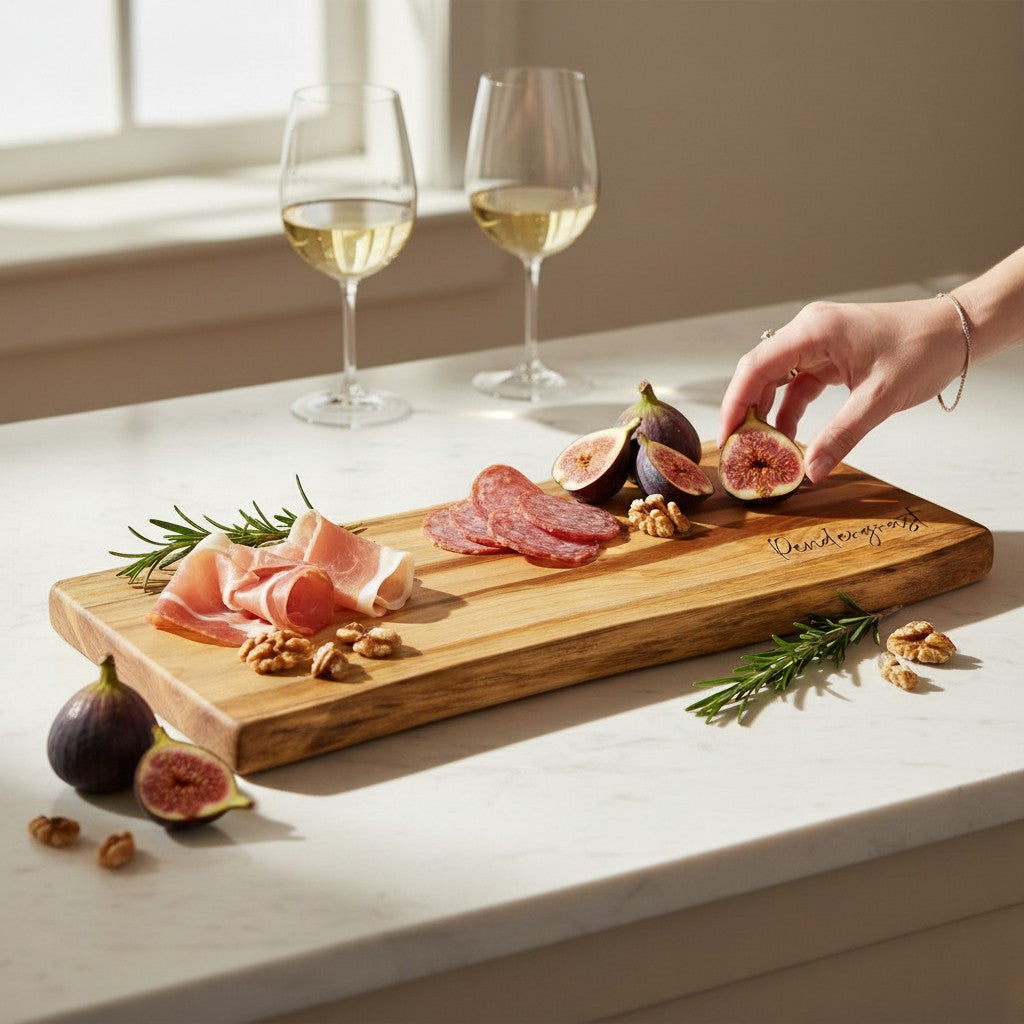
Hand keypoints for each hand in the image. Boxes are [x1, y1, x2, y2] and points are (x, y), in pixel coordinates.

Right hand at [718, 297, 967, 481]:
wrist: (959, 331)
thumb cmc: (924, 349)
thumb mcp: (880, 399)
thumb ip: (841, 436)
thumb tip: (811, 472)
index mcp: (814, 330)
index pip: (756, 367)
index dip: (735, 404)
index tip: (727, 437)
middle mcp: (808, 331)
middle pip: (759, 373)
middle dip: (746, 412)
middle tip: (739, 449)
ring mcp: (818, 342)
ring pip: (775, 380)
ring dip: (768, 413)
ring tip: (762, 449)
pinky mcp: (829, 355)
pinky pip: (797, 384)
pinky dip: (790, 410)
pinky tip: (789, 437)